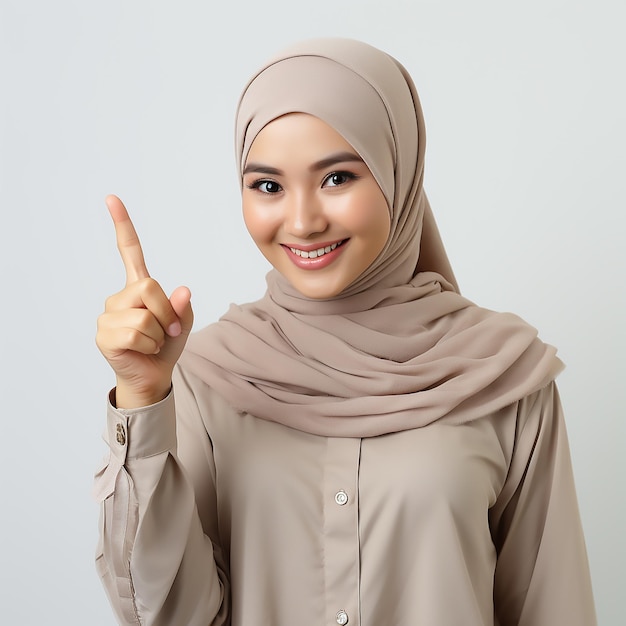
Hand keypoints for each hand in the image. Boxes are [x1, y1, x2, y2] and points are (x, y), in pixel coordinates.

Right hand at [96, 195, 193, 407]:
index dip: (123, 226)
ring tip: (152, 342)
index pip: (129, 251)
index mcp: (139, 287)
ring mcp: (109, 315)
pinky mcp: (104, 335)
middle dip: (166, 313)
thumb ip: (183, 307)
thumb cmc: (165, 345)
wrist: (154, 375)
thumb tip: (182, 290)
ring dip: (159, 334)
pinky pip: (136, 334)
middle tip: (167, 331)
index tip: (112, 199)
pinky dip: (149, 345)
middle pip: (149, 288)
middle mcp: (120, 297)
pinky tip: (143, 350)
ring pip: (145, 316)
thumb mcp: (182, 323)